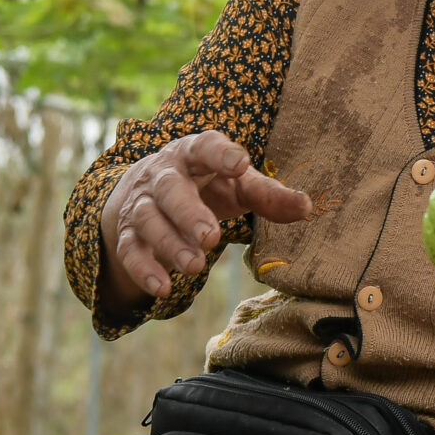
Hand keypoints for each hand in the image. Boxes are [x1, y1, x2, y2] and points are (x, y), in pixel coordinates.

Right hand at [100, 131, 309, 303]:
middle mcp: (163, 175)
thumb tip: (306, 207)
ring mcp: (141, 203)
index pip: (206, 146)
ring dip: (170, 244)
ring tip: (195, 267)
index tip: (239, 164)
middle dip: (189, 213)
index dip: (220, 154)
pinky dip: (143, 269)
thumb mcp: (238, 184)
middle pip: (171, 189)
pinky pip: (129, 250)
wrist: (150, 191)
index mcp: (194, 153)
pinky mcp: (127, 233)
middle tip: (211, 238)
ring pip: (149, 221)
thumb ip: (268, 195)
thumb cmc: (208, 184)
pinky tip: (162, 288)